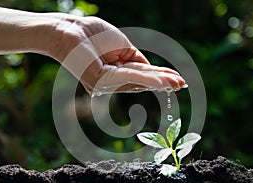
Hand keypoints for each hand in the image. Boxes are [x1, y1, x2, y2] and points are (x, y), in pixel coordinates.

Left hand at [50, 16, 186, 94]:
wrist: (70, 29)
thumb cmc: (93, 34)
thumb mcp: (122, 45)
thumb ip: (136, 59)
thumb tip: (151, 71)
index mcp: (118, 70)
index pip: (142, 74)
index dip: (160, 76)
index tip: (177, 80)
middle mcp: (112, 80)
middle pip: (142, 81)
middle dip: (163, 82)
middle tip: (182, 85)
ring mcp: (105, 83)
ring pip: (137, 81)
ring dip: (159, 81)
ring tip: (177, 83)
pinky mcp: (99, 81)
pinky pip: (127, 77)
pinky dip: (146, 78)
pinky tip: (162, 82)